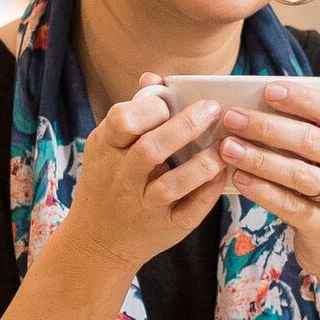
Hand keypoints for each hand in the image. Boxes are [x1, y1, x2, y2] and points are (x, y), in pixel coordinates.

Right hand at [41, 85, 226, 286]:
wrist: (96, 241)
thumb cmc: (108, 181)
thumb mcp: (108, 146)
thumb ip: (134, 113)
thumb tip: (154, 78)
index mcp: (106, 148)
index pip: (123, 120)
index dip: (150, 107)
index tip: (170, 101)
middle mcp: (122, 177)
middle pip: (151, 149)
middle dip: (185, 126)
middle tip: (212, 110)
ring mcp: (143, 204)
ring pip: (171, 184)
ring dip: (202, 163)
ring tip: (223, 146)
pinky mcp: (165, 227)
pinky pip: (189, 212)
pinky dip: (208, 192)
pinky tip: (221, 174)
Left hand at [215, 81, 319, 296]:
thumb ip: (298, 133)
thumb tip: (248, 107)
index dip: (300, 98)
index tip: (267, 89)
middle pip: (309, 139)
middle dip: (267, 127)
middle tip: (231, 118)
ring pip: (299, 173)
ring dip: (260, 158)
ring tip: (228, 148)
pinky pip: (292, 206)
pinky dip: (264, 192)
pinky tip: (239, 181)